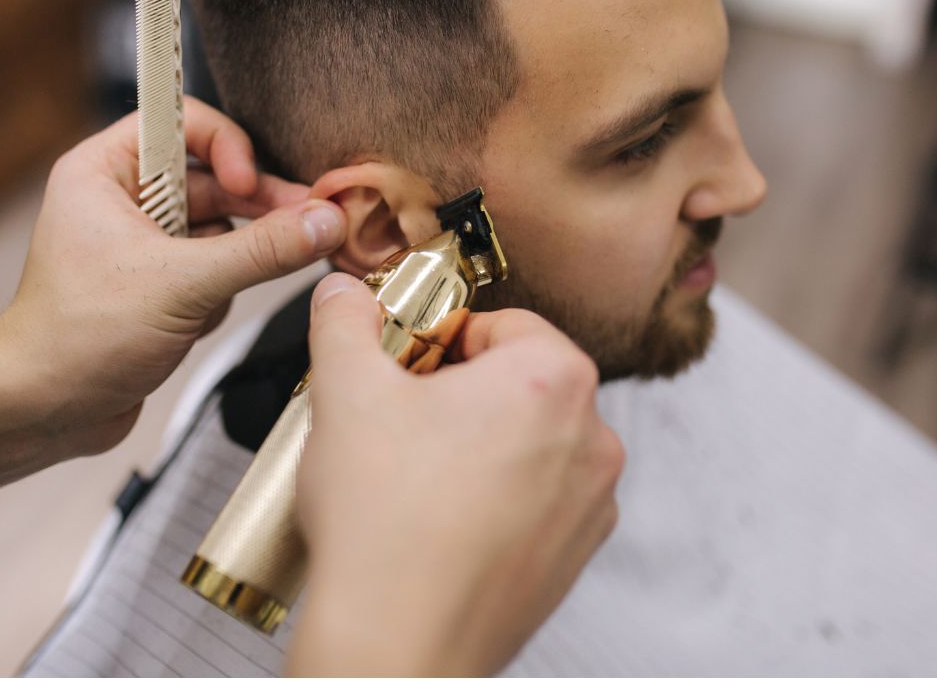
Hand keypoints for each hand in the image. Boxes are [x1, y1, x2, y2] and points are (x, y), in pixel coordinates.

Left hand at [0, 97, 346, 456]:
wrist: (41, 411)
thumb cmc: (77, 337)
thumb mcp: (182, 285)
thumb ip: (261, 250)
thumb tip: (324, 221)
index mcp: (104, 172)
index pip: (181, 121)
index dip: (226, 146)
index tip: (251, 182)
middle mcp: (123, 200)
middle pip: (214, 178)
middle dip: (256, 206)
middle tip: (309, 223)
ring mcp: (143, 245)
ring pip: (222, 227)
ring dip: (237, 259)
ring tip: (236, 287)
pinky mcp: (160, 286)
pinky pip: (216, 268)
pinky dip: (220, 293)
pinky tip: (199, 322)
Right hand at [288, 274, 623, 675]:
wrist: (398, 645)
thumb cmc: (385, 523)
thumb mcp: (346, 391)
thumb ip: (345, 322)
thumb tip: (343, 293)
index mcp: (554, 377)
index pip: (501, 322)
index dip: (442, 339)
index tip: (406, 368)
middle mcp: (593, 436)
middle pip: (521, 381)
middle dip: (460, 391)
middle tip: (400, 419)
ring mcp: (591, 503)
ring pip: (530, 442)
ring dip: (480, 445)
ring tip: (414, 476)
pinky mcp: (575, 556)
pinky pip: (537, 500)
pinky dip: (497, 499)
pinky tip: (440, 521)